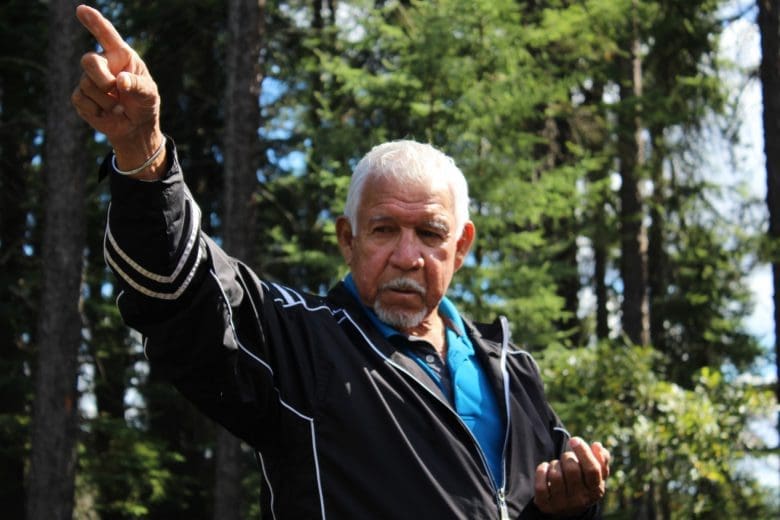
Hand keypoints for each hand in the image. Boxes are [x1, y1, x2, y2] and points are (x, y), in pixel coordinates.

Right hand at [71, 4, 163, 177]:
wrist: (135, 128)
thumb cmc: (144, 104)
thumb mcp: (149, 94)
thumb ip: (138, 85)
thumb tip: (120, 81)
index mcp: (121, 56)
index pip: (106, 34)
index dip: (93, 21)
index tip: (81, 10)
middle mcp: (103, 63)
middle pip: (88, 60)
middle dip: (102, 79)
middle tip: (116, 90)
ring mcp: (88, 79)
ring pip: (86, 84)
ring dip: (106, 100)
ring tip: (118, 106)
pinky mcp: (80, 97)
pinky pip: (81, 99)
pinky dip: (97, 110)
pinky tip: (107, 113)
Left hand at [533, 437, 609, 516]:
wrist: (567, 508)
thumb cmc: (583, 483)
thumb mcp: (596, 476)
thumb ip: (601, 460)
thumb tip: (597, 446)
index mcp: (596, 490)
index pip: (592, 470)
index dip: (583, 452)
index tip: (574, 440)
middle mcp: (580, 500)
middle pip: (572, 470)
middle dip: (567, 457)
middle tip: (566, 458)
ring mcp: (562, 504)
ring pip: (555, 476)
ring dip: (554, 464)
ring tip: (557, 466)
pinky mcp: (546, 505)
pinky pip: (541, 485)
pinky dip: (541, 471)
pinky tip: (545, 469)